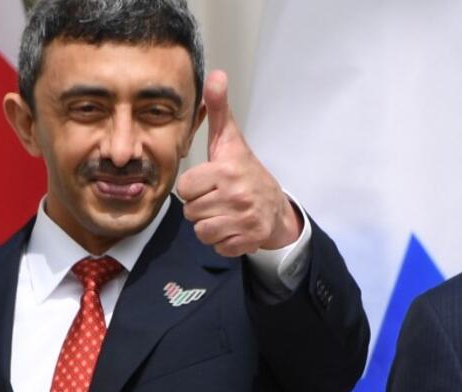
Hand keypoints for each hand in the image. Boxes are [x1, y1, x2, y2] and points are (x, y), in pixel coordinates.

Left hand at [176, 70, 301, 256]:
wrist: (276, 206)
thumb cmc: (246, 171)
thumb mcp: (230, 140)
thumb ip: (219, 109)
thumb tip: (215, 74)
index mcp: (226, 171)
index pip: (185, 190)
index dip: (193, 188)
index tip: (209, 183)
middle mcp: (236, 196)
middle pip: (191, 212)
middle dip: (201, 208)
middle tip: (217, 199)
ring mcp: (244, 220)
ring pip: (202, 232)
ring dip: (209, 226)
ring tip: (223, 214)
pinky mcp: (249, 240)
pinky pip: (218, 247)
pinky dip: (223, 242)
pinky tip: (232, 228)